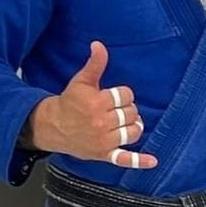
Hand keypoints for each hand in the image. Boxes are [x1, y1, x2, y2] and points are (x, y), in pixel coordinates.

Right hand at [26, 41, 157, 168]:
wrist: (52, 127)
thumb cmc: (70, 102)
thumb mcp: (81, 81)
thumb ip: (95, 64)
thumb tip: (99, 45)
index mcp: (96, 103)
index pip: (125, 96)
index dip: (123, 95)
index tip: (113, 97)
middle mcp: (101, 123)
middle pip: (131, 113)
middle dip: (127, 109)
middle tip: (115, 110)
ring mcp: (103, 141)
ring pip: (132, 132)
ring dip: (134, 126)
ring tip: (127, 122)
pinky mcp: (104, 154)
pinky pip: (123, 159)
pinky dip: (139, 161)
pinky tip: (153, 162)